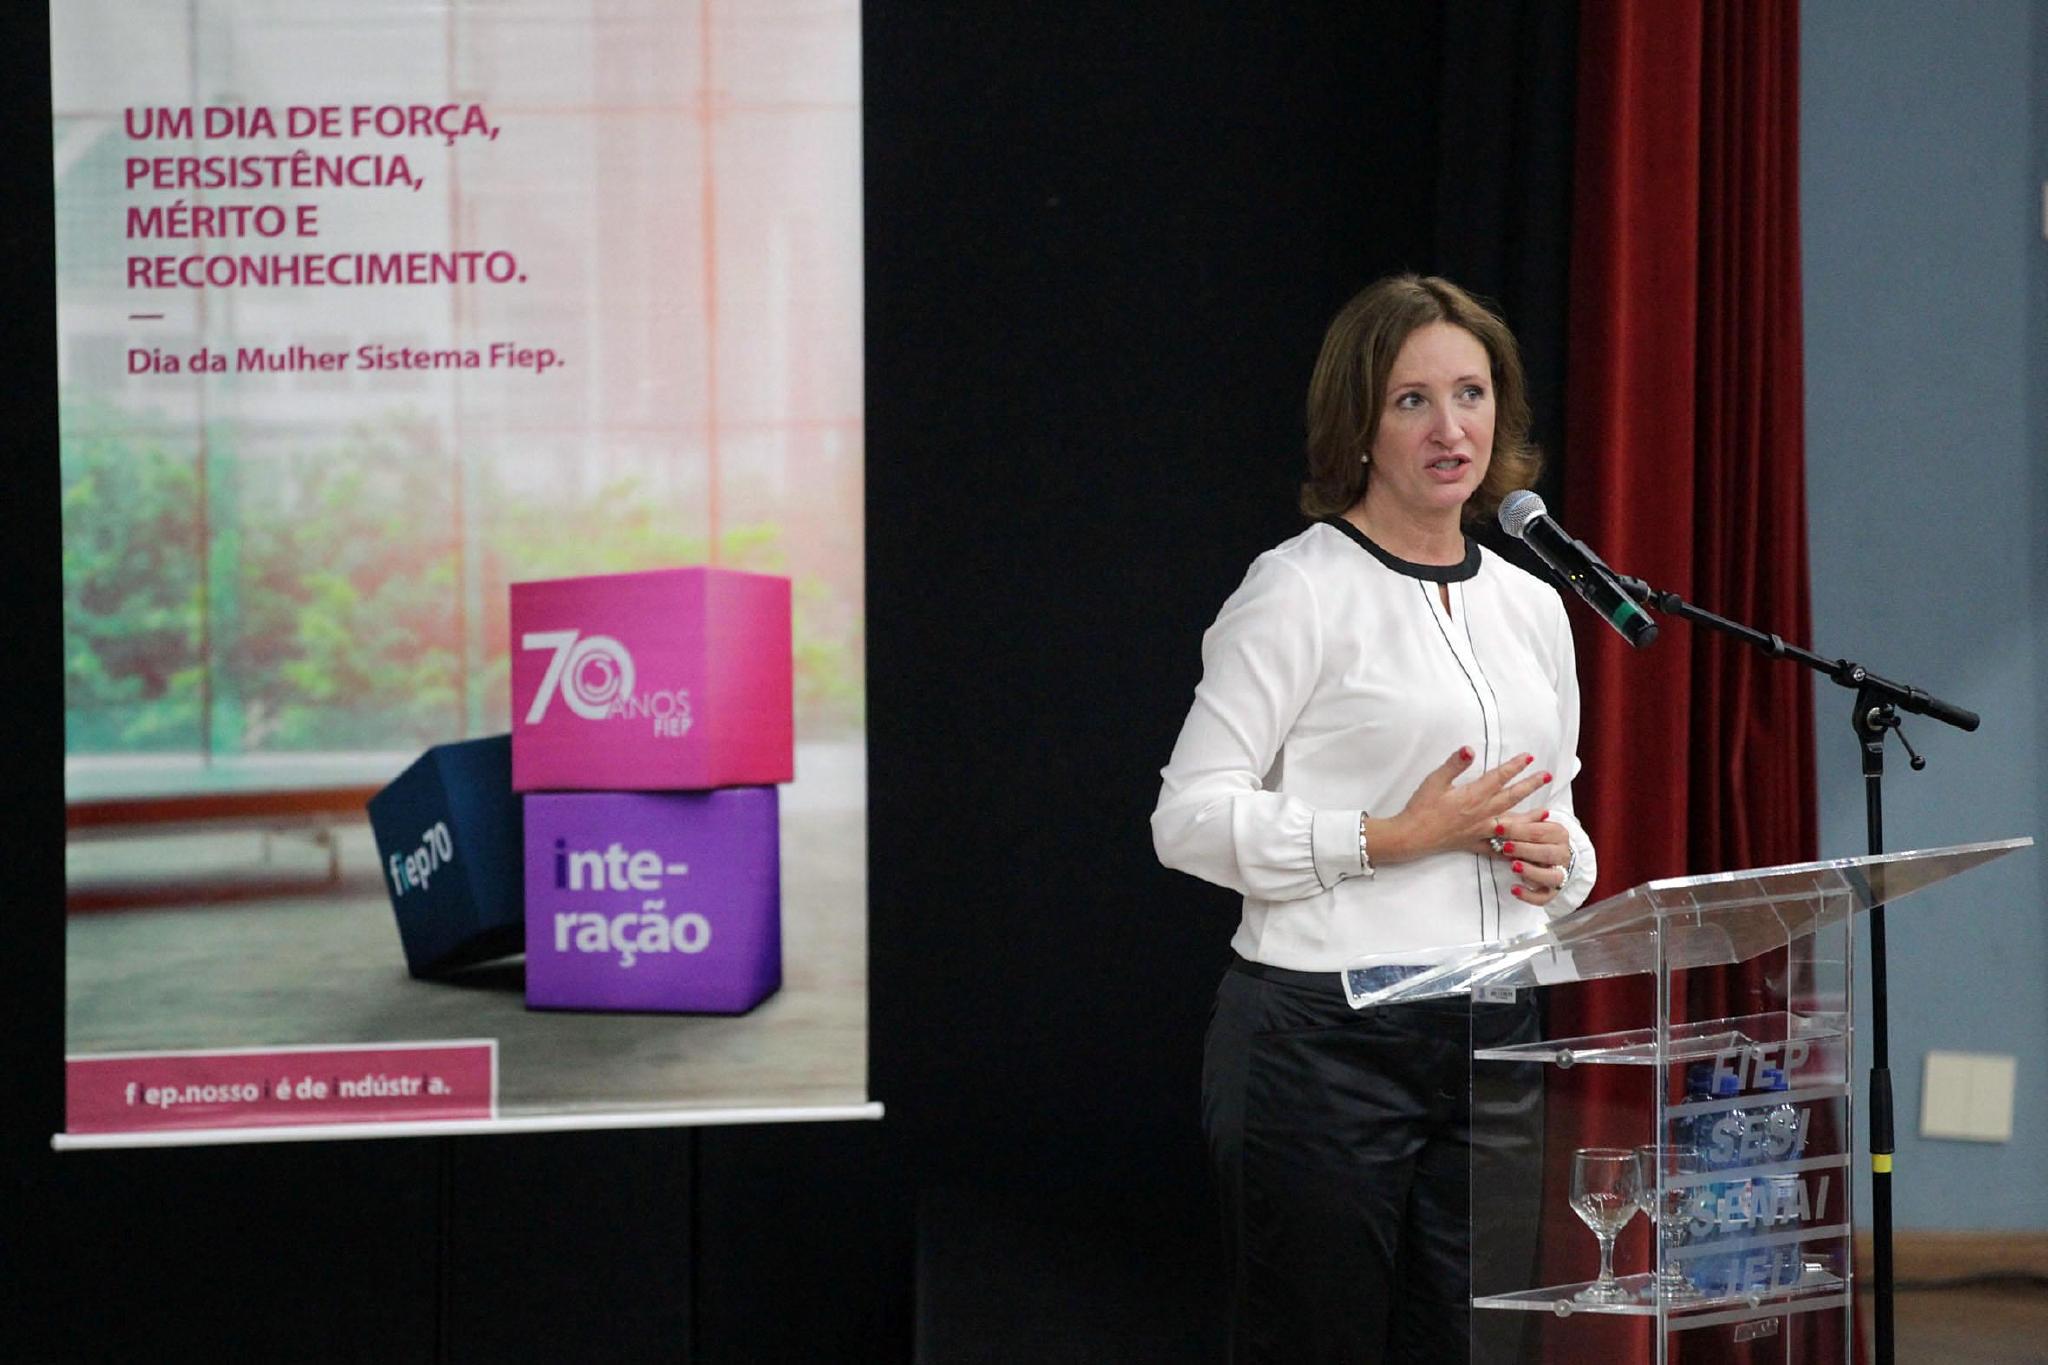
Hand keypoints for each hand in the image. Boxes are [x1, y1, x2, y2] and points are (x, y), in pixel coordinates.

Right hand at [1369, 748, 1554, 866]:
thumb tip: (1470, 749)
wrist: (1412, 836)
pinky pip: (1498, 846)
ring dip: (1530, 816)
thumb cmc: (1421, 807)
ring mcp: (1480, 830)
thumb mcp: (1435, 781)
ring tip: (1546, 811)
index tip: (1529, 757)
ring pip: (1512, 822)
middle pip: (1512, 797)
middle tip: (1546, 776)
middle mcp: (1482, 813)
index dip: (1515, 766)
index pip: (1499, 777)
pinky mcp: (1475, 842)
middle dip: (1530, 785)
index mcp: (1473, 796)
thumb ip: (1454, 765)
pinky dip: (1513, 846)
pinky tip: (1523, 846)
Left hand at [1489, 809, 1572, 908]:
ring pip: (1551, 876)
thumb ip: (1527, 820)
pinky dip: (1529, 896)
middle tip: (1505, 847)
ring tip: (1513, 866)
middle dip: (1525, 850)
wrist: (1550, 857)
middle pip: (1548, 853)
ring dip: (1532, 872)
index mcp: (1559, 834)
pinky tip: (1514, 889)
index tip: (1499, 828)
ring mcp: (1560, 874)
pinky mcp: (1552, 892)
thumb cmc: (1534, 838)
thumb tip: (1542, 812)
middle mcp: (1563, 854)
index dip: (1518, 830)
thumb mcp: (1528, 826)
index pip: (1540, 831)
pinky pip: (1544, 897)